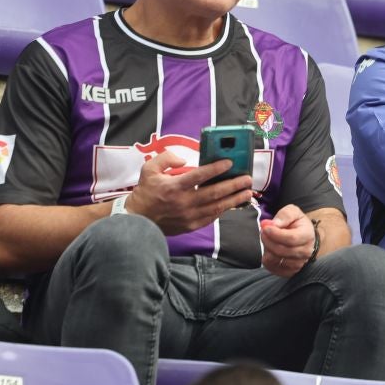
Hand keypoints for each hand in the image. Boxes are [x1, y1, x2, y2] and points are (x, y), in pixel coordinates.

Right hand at [123, 151, 255, 235]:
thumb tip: (183, 159)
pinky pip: (212, 217)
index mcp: (174, 187)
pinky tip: (233, 203)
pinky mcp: (191, 225)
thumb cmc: (145, 193)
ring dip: (235, 199)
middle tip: (247, 178)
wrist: (136, 221)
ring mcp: (188, 216)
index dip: (216, 168)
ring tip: (247, 192)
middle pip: (214, 192)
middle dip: (234, 185)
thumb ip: (165, 158)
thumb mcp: (148, 170)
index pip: (199, 176)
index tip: (230, 162)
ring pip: (217, 207)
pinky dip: (223, 210)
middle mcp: (183, 202)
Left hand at [259, 204, 316, 276]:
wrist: (301, 236)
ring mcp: (298, 263)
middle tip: (263, 231)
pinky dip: (267, 258)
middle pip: (280, 250)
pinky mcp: (289, 271)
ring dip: (267, 248)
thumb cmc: (296, 223)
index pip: (291, 239)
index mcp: (308, 236)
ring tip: (269, 240)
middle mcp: (306, 252)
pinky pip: (271, 267)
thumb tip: (273, 224)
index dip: (275, 234)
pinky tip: (270, 249)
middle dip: (267, 240)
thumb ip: (284, 215)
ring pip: (274, 259)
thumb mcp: (292, 212)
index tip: (265, 227)